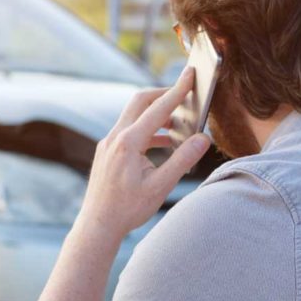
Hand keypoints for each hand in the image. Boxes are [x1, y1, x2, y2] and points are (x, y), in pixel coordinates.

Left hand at [76, 68, 210, 239]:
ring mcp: (108, 143)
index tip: (190, 74)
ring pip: (134, 115)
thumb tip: (203, 138)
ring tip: (180, 123)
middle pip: (141, 101)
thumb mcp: (160, 187)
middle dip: (164, 94)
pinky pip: (130, 130)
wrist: (97, 225)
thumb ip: (182, 160)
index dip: (177, 90)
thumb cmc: (127, 210)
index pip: (158, 108)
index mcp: (128, 142)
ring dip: (157, 114)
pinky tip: (163, 141)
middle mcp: (115, 137)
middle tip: (185, 92)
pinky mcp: (108, 151)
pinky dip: (148, 129)